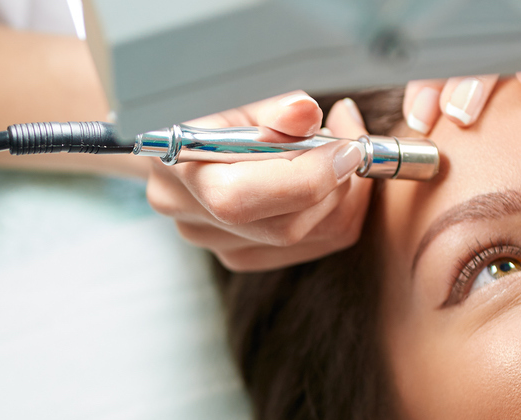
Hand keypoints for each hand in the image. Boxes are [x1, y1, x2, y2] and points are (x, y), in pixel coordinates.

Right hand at [147, 70, 520, 270]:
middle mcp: (182, 203)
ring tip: (337, 135)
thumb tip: (305, 117)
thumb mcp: (236, 73)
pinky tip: (330, 169)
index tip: (345, 139)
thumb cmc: (215, 75)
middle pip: (273, 221)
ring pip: (295, 236)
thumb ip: (265, 100)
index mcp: (177, 158)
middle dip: (327, 184)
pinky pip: (297, 244)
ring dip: (334, 194)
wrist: (164, 102)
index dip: (302, 171)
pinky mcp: (231, 245)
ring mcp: (204, 230)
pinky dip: (326, 211)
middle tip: (355, 140)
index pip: (241, 186)